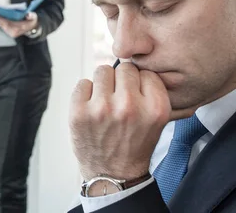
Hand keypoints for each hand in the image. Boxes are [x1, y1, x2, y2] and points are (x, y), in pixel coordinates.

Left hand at [0, 12, 38, 37]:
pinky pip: (2, 27)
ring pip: (2, 27)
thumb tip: (28, 15)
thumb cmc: (32, 20)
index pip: (8, 23)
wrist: (32, 27)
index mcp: (20, 27)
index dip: (1, 20)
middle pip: (3, 25)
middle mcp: (14, 32)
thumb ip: (32, 15)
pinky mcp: (9, 33)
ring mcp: (12, 33)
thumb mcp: (34, 17)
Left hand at [69, 63, 170, 181]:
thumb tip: (132, 61)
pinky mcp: (79, 112)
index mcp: (155, 108)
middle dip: (120, 82)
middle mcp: (130, 106)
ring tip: (105, 103)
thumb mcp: (156, 120)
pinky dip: (86, 93)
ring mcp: (102, 108)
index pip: (146, 72)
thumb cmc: (134, 145)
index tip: (136, 96)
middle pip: (124, 68)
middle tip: (119, 99)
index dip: (140, 83)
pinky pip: (83, 83)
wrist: (112, 174)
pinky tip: (92, 109)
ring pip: (102, 71)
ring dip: (103, 84)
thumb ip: (150, 92)